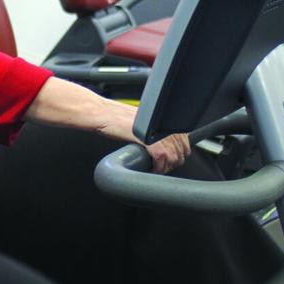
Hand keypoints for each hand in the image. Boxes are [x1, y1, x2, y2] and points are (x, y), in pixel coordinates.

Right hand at [24, 78, 190, 173]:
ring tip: (156, 169)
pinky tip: (151, 168)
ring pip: (173, 154)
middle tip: (161, 167)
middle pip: (181, 149)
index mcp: (161, 119)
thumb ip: (152, 132)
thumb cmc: (114, 119)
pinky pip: (161, 155)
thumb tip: (162, 144)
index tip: (171, 161)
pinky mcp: (144, 136)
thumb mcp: (138, 124)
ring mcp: (153, 129)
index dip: (181, 153)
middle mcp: (160, 122)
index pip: (184, 139)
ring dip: (166, 166)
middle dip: (174, 162)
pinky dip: (158, 165)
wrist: (99, 114)